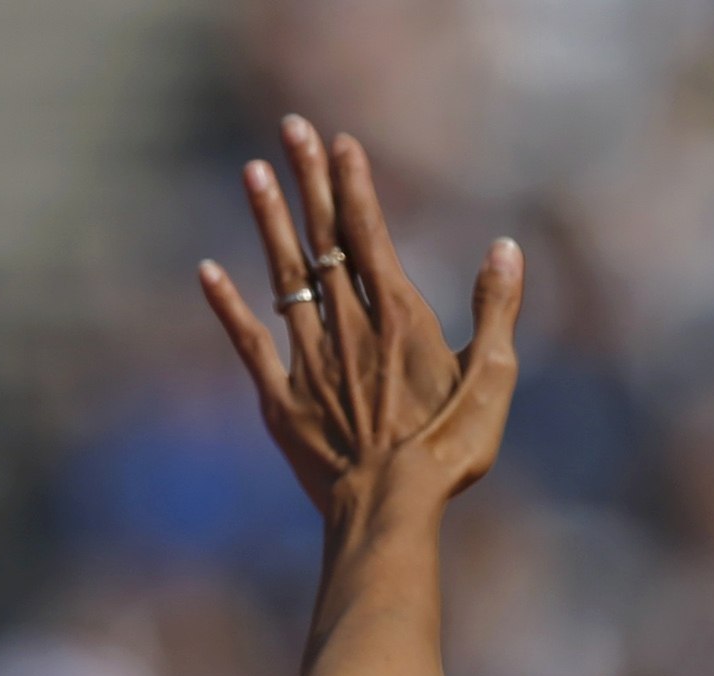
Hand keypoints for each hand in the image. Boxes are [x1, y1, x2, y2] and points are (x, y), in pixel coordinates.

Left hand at [198, 116, 520, 514]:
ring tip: (252, 170)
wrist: (389, 512)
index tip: (341, 141)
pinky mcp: (281, 401)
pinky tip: (207, 270)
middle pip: (324, 240)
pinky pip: (249, 343)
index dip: (354, 184)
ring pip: (284, 277)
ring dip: (268, 221)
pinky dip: (227, 306)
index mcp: (398, 318)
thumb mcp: (492, 382)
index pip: (369, 234)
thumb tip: (506, 248)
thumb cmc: (448, 452)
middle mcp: (347, 327)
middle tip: (292, 125)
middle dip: (309, 179)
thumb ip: (497, 311)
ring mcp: (309, 361)